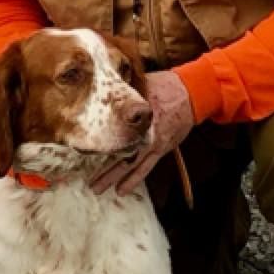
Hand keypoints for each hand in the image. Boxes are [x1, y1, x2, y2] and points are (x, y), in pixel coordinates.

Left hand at [91, 70, 195, 197]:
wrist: (190, 93)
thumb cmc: (165, 86)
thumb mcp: (142, 84)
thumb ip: (125, 93)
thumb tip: (102, 91)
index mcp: (137, 114)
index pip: (112, 128)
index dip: (97, 138)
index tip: (82, 147)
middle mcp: (143, 132)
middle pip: (118, 152)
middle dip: (102, 167)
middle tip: (87, 178)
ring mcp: (152, 143)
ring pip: (130, 164)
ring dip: (113, 177)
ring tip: (98, 188)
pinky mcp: (161, 149)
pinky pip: (145, 168)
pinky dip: (133, 179)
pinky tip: (121, 190)